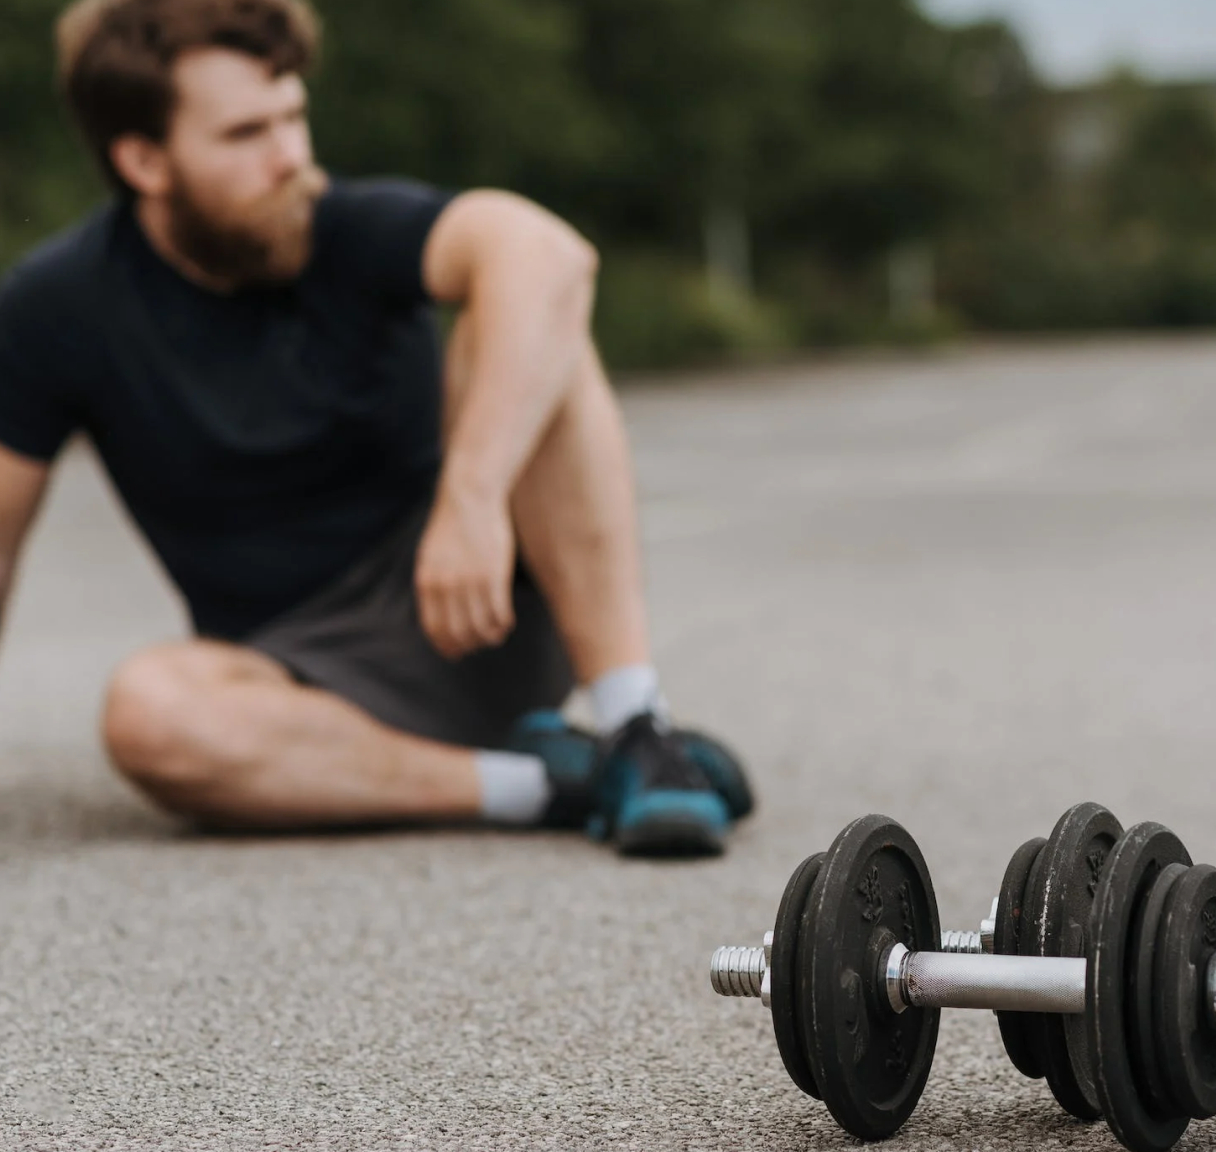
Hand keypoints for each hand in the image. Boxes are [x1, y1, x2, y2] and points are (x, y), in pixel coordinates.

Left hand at [415, 484, 516, 659]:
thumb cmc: (453, 525)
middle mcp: (446, 587)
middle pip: (458, 633)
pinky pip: (499, 613)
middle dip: (470, 645)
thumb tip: (439, 612)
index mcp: (427, 583)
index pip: (434, 629)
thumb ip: (434, 583)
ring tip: (497, 633)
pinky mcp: (494, 576)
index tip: (456, 653)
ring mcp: (470, 582)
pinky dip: (503, 624)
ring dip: (490, 637)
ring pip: (480, 627)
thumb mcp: (431, 555)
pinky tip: (507, 622)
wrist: (470, 496)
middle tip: (480, 644)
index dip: (446, 646)